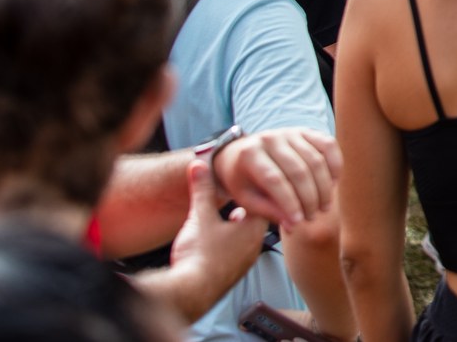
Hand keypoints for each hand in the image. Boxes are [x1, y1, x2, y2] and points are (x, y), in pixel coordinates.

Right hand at [160, 158, 269, 321]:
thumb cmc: (200, 253)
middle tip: (238, 195)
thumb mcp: (200, 215)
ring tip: (228, 216)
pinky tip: (217, 242)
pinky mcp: (231, 275)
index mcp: (255, 228)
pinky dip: (230, 244)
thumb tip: (199, 163)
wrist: (190, 292)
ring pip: (247, 237)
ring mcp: (245, 262)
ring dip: (238, 227)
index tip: (250, 179)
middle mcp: (255, 246)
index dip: (257, 189)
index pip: (266, 201)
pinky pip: (236, 253)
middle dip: (248, 207)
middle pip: (258, 219)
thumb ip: (202, 189)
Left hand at [215, 128, 339, 227]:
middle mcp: (270, 138)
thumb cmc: (246, 181)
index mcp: (250, 155)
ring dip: (324, 187)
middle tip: (313, 217)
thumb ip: (269, 211)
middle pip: (298, 170)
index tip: (297, 222)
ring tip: (324, 207)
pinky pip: (327, 145)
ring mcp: (290, 132)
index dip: (289, 203)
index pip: (275, 180)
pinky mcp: (306, 130)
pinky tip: (334, 184)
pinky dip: (335, 164)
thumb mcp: (248, 199)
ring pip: (315, 160)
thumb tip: (293, 225)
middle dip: (309, 198)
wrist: (244, 154)